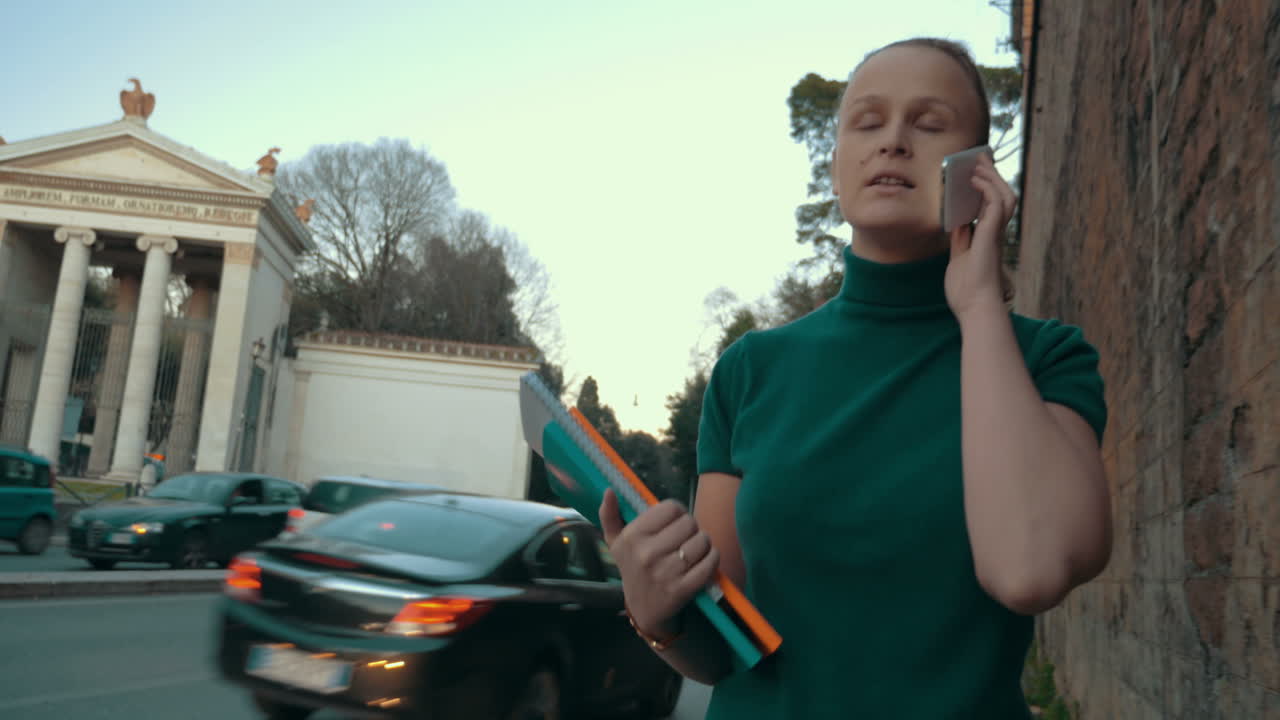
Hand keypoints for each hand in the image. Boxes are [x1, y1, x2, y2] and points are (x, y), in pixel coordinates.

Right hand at [599, 489, 718, 636]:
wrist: (644, 610)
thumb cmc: (633, 569)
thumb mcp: (616, 543)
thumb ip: (609, 515)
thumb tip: (609, 491)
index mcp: (632, 537)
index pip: (671, 508)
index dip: (677, 512)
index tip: (674, 522)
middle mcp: (647, 554)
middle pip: (689, 522)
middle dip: (691, 528)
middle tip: (684, 538)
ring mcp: (666, 572)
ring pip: (702, 540)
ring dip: (703, 543)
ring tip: (693, 549)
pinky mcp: (683, 589)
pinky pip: (710, 561)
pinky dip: (711, 558)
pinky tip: (703, 560)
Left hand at [945, 152, 1016, 320]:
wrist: (974, 307)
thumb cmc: (967, 290)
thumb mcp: (959, 259)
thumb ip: (961, 241)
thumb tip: (958, 223)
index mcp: (988, 239)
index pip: (991, 208)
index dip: (987, 190)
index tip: (976, 175)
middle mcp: (995, 234)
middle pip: (1001, 197)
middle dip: (992, 177)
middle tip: (979, 161)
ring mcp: (995, 234)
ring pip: (1004, 197)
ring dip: (992, 178)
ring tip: (978, 164)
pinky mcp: (991, 235)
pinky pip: (994, 204)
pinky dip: (986, 188)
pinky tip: (974, 180)